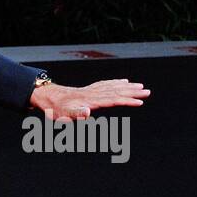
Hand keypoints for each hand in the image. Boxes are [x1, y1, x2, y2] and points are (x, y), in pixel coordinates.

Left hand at [30, 78, 150, 120]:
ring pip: (113, 87)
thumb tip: (88, 113)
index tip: (140, 102)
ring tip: (141, 87)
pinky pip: (106, 84)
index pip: (113, 100)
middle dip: (133, 92)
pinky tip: (124, 81)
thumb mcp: (64, 115)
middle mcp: (94, 94)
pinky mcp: (89, 90)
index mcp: (91, 100)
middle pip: (117, 92)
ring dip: (128, 87)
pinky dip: (116, 83)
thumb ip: (76, 114)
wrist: (47, 98)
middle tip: (148, 92)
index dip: (127, 101)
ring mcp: (92, 90)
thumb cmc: (56, 110)